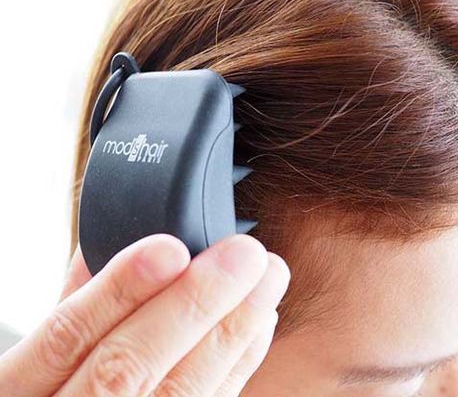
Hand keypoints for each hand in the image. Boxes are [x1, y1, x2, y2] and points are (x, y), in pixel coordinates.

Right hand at [0, 233, 289, 395]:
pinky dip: (239, 365)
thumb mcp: (37, 354)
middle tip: (246, 255)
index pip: (66, 335)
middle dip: (194, 304)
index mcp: (21, 392)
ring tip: (268, 280)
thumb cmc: (50, 389)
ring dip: (233, 332)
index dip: (119, 288)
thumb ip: (77, 300)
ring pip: (180, 395)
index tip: (171, 246)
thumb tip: (111, 241)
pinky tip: (260, 325)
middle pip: (129, 368)